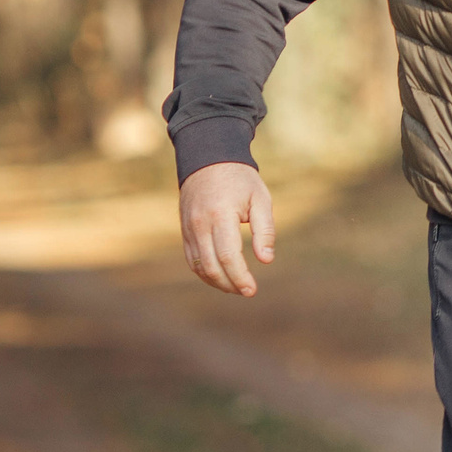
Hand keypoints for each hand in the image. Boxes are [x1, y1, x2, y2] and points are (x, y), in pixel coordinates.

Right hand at [179, 162, 274, 296]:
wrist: (208, 160)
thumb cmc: (241, 180)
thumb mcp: (260, 199)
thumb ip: (265, 230)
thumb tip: (266, 260)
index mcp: (220, 216)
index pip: (227, 256)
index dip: (240, 276)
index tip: (252, 290)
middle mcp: (200, 224)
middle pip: (211, 265)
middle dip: (229, 284)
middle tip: (247, 292)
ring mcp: (188, 228)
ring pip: (198, 265)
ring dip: (216, 281)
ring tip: (236, 288)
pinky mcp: (184, 231)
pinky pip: (192, 258)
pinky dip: (204, 272)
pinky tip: (220, 278)